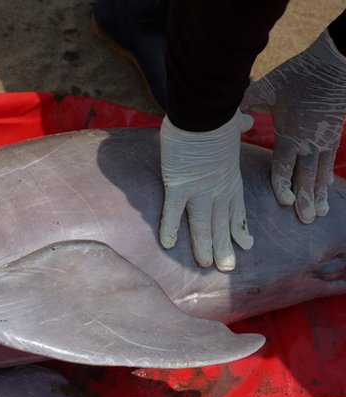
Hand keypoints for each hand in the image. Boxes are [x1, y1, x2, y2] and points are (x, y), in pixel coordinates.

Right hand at [159, 111, 254, 271]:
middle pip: (222, 223)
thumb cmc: (216, 115)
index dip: (239, 229)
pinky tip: (167, 244)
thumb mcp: (232, 124)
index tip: (245, 245)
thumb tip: (245, 119)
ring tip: (207, 264)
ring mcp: (199, 189)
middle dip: (225, 247)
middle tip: (227, 267)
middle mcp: (218, 188)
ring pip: (203, 224)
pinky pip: (173, 211)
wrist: (204, 111)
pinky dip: (170, 228)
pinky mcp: (178, 185)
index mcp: (230, 176)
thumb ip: (238, 126)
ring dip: (205, 246)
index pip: (236, 209)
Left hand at [242, 30, 345, 223]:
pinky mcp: (334, 133)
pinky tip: (327, 188)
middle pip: (306, 175)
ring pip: (321, 172)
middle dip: (305, 198)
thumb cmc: (298, 75)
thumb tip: (226, 112)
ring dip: (319, 192)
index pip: (285, 166)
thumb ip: (246, 104)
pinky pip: (331, 160)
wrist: (334, 63)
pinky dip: (328, 176)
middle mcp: (309, 141)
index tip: (284, 202)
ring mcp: (324, 138)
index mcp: (290, 133)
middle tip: (306, 218)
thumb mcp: (267, 88)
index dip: (284, 185)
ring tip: (318, 212)